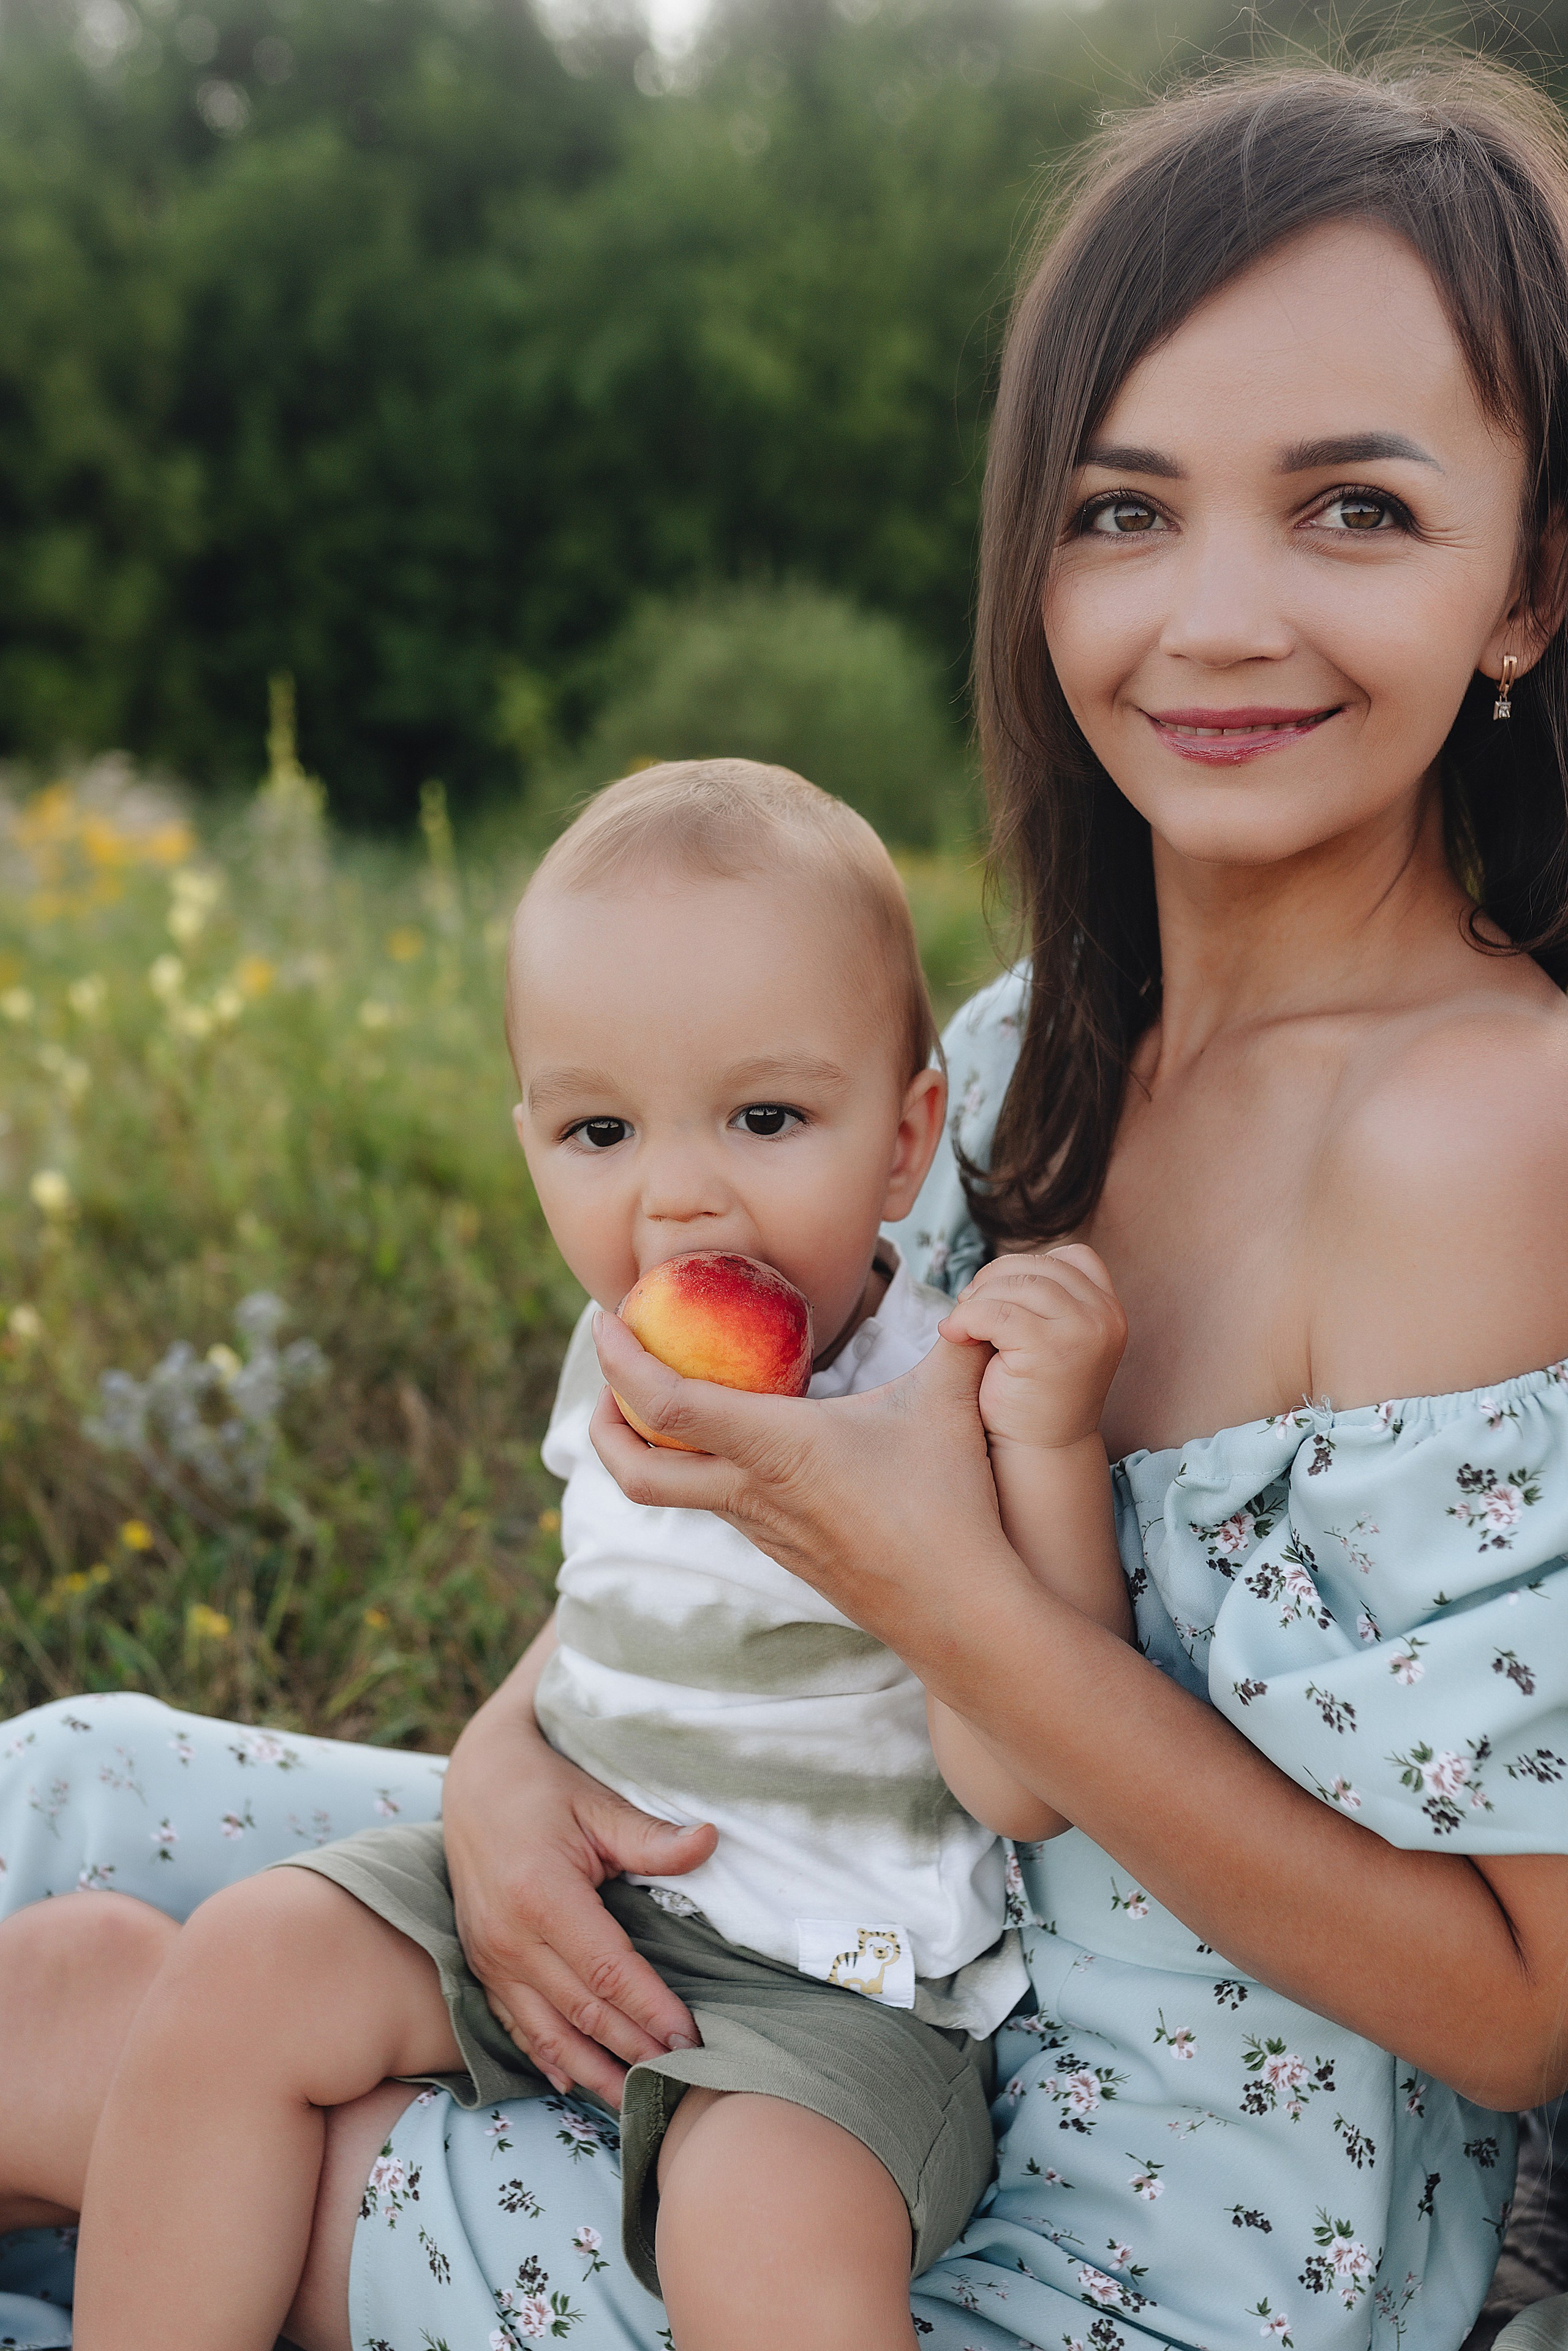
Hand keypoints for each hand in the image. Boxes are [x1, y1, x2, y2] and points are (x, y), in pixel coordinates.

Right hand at [442, 1699, 716, 2106]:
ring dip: (591, 2069)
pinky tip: (570, 2080)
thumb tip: (709, 1840)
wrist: (474, 1780)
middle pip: (581, 2010)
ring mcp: (488, 1955)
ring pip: (546, 2030)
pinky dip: (545, 2056)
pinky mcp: (479, 1962)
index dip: (650, 2009)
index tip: (689, 2037)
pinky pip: (513, 2022)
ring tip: (632, 2101)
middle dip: (632, 2048)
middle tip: (679, 2076)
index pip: (608, 1971)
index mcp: (541, 1895)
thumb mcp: (598, 1803)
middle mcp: (509, 1936)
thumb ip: (650, 1837)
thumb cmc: (542, 1787)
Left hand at [589, 1309, 1032, 1664]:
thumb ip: (958, 1341)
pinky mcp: (780, 1550)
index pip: (667, 1405)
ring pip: (672, 1492)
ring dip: (648, 1445)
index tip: (606, 1319)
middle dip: (601, 1422)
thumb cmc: (951, 1506)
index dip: (621, 1362)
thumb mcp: (949, 1404)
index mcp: (777, 1447)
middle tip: (612, 1371)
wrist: (958, 1615)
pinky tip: (736, 1437)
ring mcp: (763, 1529)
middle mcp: (753, 1493)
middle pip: (634, 1472)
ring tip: (665, 1393)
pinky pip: (717, 1503)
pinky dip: (698, 1465)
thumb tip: (972, 1304)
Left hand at [938, 1244, 1126, 1453]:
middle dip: (992, 1281)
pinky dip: (966, 1318)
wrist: (1040, 1451)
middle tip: (967, 1309)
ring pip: (1014, 1284)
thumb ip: (1040, 1300)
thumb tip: (990, 1272)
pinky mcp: (1050, 1348)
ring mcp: (1083, 1331)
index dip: (1028, 1266)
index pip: (1072, 1257)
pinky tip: (953, 1335)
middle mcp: (1105, 1316)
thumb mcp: (1050, 1336)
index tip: (999, 1296)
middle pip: (1037, 1266)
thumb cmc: (1034, 1394)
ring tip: (960, 1325)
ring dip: (976, 1300)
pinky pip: (995, 1312)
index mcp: (1109, 1310)